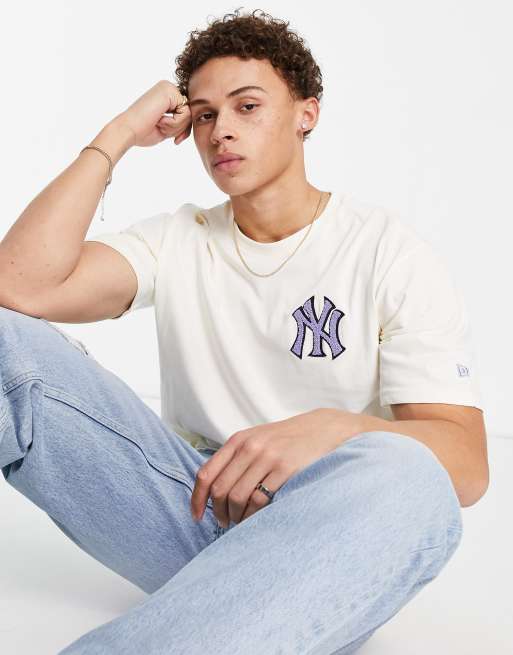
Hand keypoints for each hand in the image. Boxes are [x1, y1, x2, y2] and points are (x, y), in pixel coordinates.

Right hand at [113, 79, 191, 147]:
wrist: (128, 131)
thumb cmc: (143, 132)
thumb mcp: (168, 127)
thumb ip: (181, 121)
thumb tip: (197, 118)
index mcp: (166, 95)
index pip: (187, 113)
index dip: (185, 129)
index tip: (177, 140)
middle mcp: (168, 88)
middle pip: (190, 113)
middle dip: (181, 128)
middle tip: (163, 130)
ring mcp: (168, 87)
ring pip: (189, 113)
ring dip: (176, 127)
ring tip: (160, 125)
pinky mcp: (169, 91)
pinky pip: (186, 113)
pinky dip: (175, 123)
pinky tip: (159, 121)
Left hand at [190, 408, 363, 527]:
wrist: (323, 429)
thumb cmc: (287, 440)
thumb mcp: (257, 440)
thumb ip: (236, 458)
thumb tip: (211, 489)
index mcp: (238, 441)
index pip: (206, 474)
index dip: (197, 499)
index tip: (197, 516)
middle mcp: (249, 447)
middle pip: (220, 490)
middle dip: (218, 512)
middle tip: (224, 522)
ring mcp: (267, 458)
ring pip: (237, 498)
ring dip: (235, 517)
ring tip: (240, 522)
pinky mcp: (285, 470)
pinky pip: (259, 501)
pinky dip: (253, 516)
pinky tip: (256, 519)